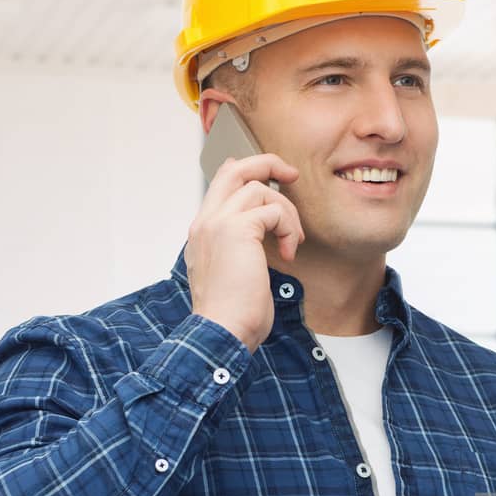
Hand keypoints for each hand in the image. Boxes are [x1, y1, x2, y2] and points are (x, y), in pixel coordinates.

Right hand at [188, 150, 303, 352]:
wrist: (222, 331)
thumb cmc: (232, 313)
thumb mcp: (234, 273)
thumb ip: (242, 247)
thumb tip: (264, 232)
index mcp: (203, 231)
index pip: (222, 183)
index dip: (249, 173)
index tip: (274, 182)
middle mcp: (206, 221)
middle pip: (234, 169)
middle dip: (267, 163)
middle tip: (291, 176)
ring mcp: (218, 223)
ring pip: (260, 189)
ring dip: (287, 213)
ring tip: (293, 242)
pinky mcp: (237, 230)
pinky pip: (273, 211)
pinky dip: (289, 228)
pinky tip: (289, 253)